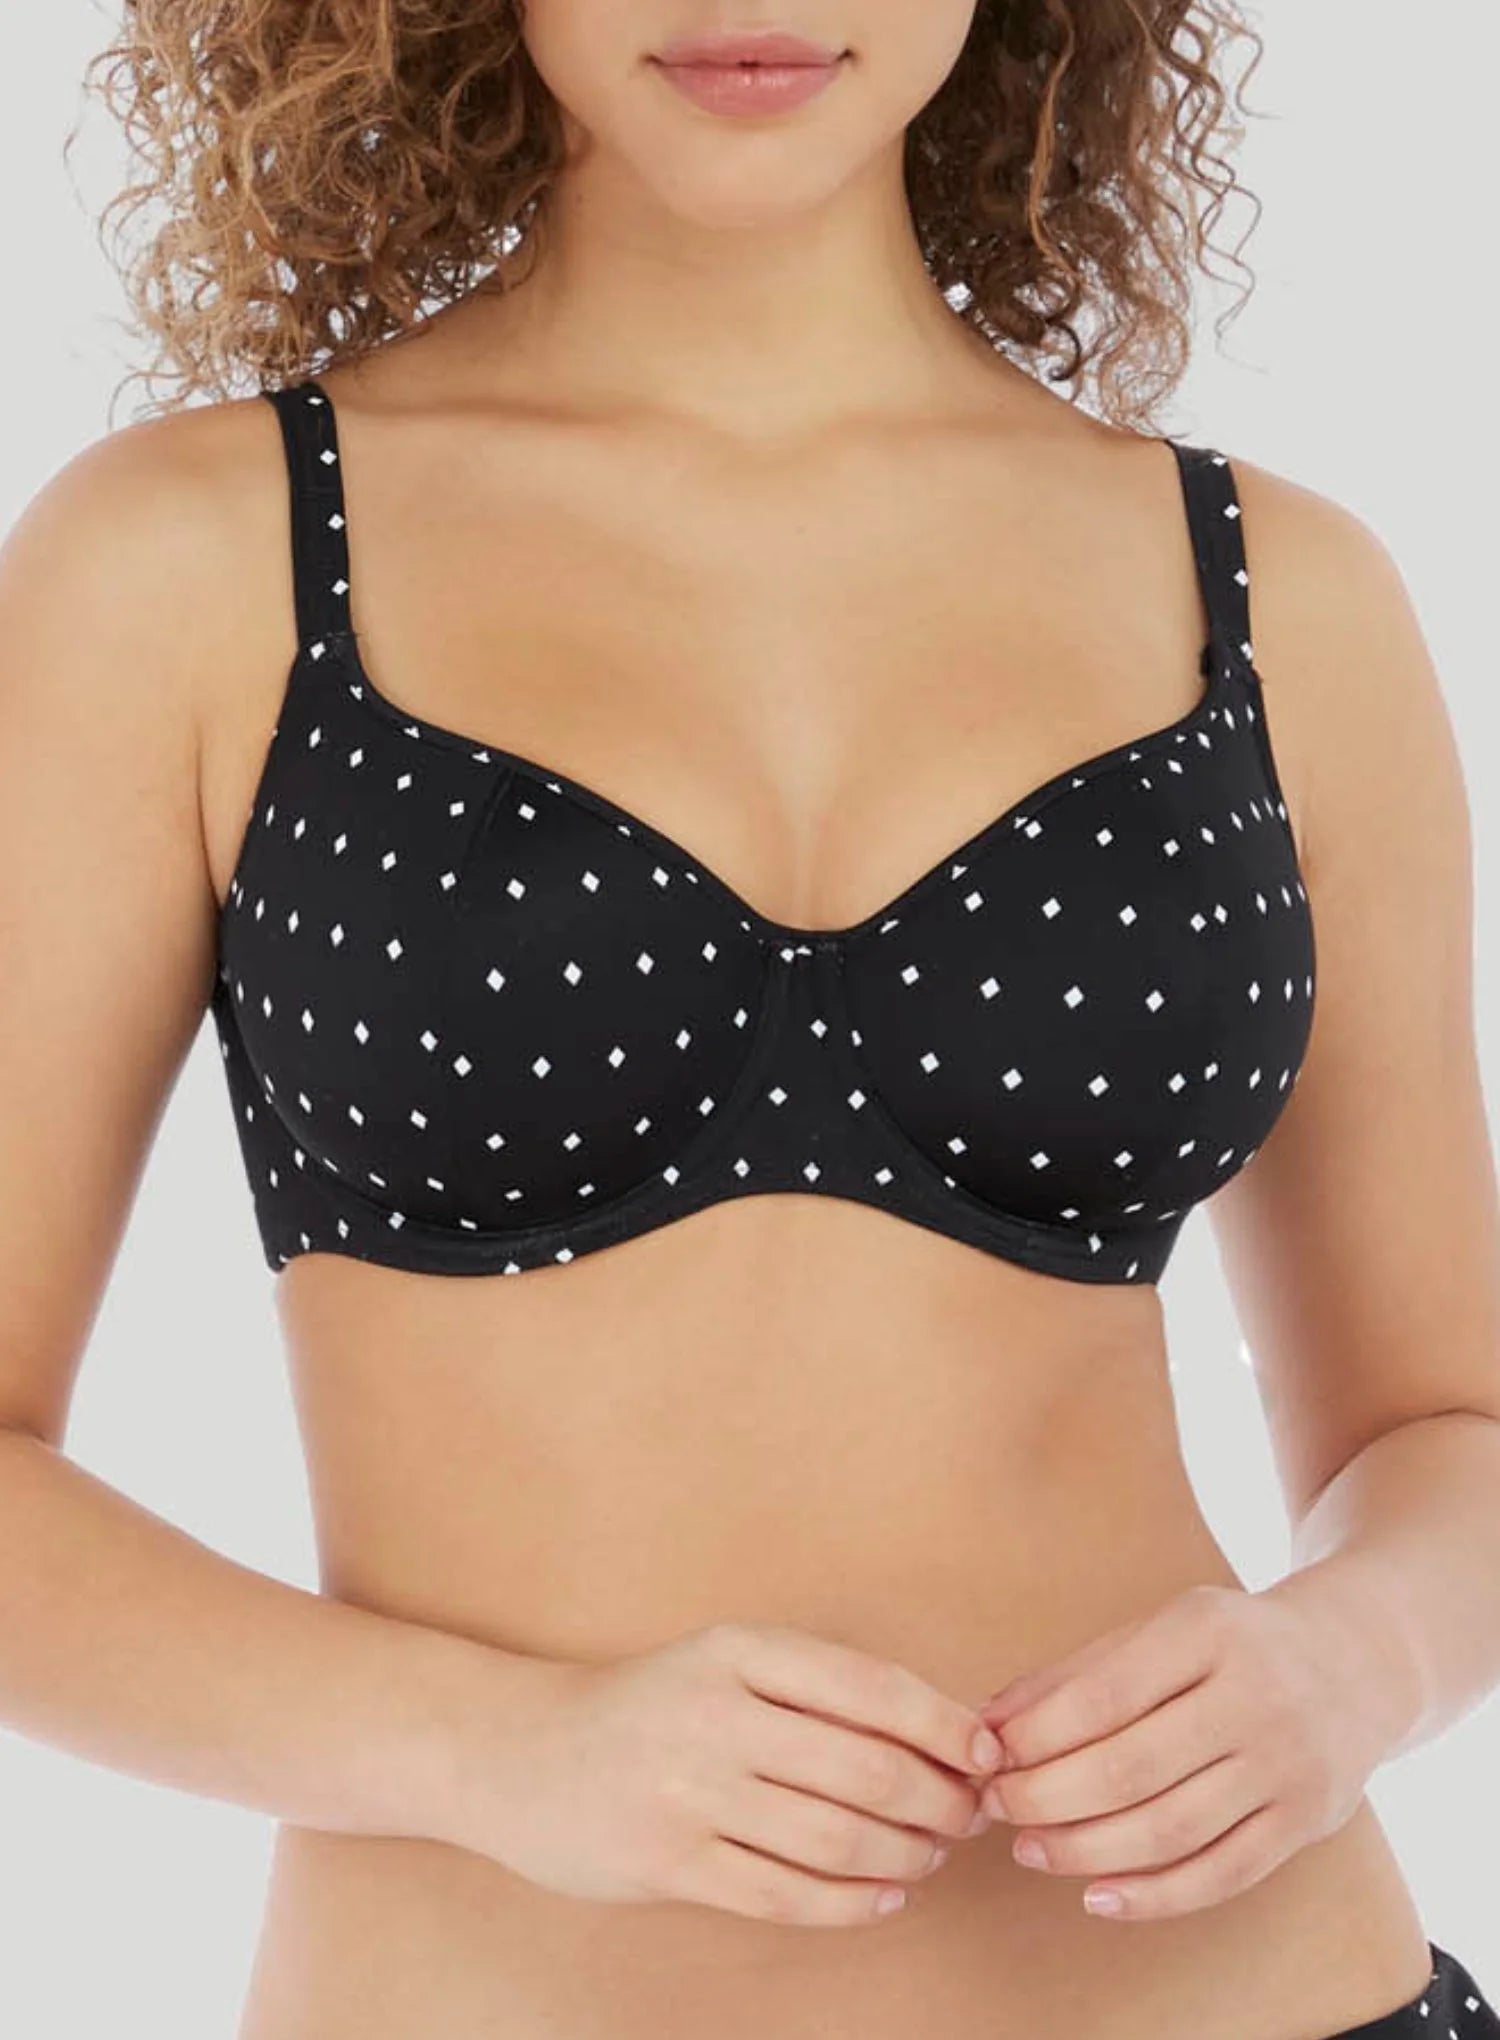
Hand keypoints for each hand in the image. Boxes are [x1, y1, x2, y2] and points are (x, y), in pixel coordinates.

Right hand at [442, 1621, 999, 1926]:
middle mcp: (716, 1714)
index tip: (987, 1755)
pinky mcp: (669, 1863)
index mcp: (738, 1649)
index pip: (872, 1687)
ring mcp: (689, 1792)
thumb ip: (815, 1688)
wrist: (521, 1754)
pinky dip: (852, 1904)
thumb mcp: (724, 1662)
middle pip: (868, 1769)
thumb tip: (944, 1733)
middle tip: (966, 1818)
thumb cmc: (648, 1706)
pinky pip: (788, 1896)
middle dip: (940, 1802)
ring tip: (927, 1858)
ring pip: (837, 1838)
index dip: (946, 1727)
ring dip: (906, 1858)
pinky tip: (881, 1898)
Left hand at [976, 1581, 1402, 1923]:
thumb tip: (988, 1723)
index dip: (1035, 1736)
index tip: (986, 1757)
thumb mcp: (1160, 1629)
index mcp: (1208, 1632)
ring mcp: (1286, 1765)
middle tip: (995, 1809)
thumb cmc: (1230, 1644)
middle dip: (1047, 1797)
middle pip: (1130, 1769)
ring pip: (1170, 1829)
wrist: (1355, 1662)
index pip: (1103, 1695)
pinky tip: (1098, 1895)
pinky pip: (1221, 1874)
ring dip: (1086, 1850)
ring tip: (1031, 1849)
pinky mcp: (1305, 1822)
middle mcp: (1256, 1696)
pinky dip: (1153, 1895)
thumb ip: (1075, 1673)